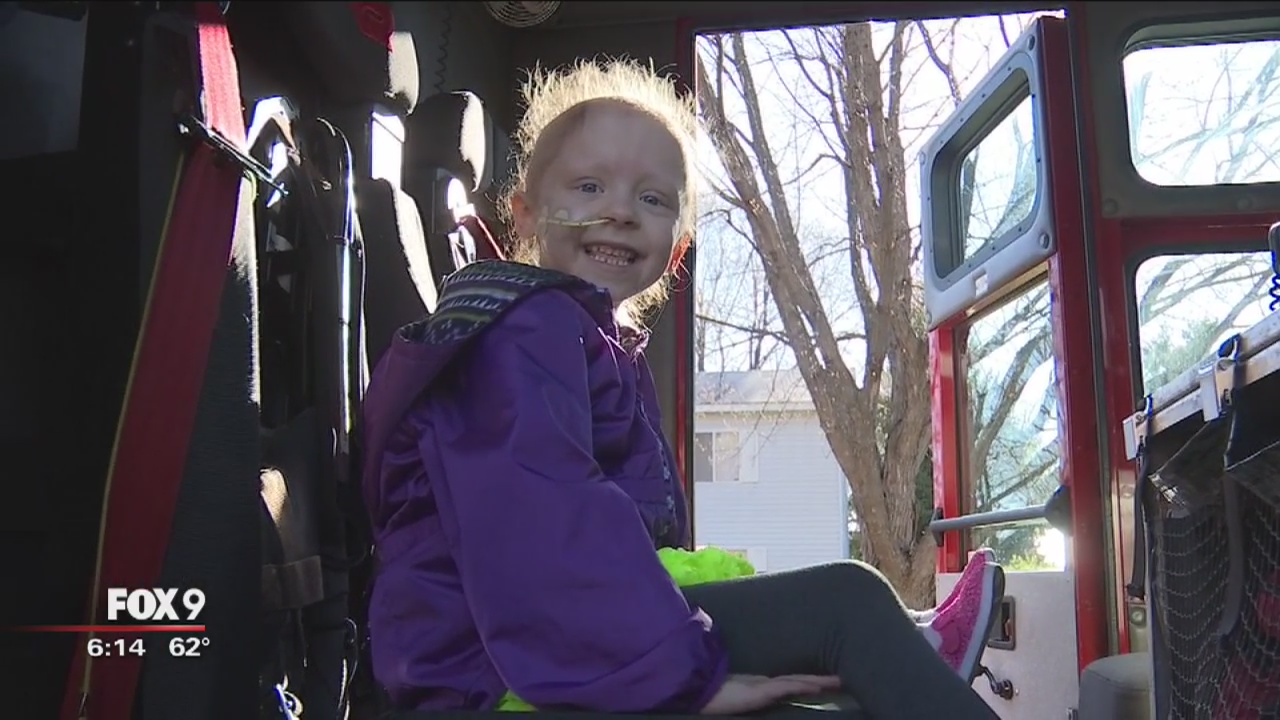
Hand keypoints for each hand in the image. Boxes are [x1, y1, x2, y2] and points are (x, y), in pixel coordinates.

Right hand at [701, 673, 841, 714]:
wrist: (697, 693)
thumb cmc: (713, 697)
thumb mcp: (738, 696)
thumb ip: (751, 694)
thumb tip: (761, 694)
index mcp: (761, 686)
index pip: (790, 683)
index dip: (808, 681)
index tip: (826, 680)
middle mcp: (766, 684)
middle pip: (798, 680)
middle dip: (820, 679)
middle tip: (841, 678)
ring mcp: (763, 686)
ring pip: (797, 682)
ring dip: (818, 682)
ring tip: (838, 681)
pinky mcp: (760, 691)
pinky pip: (785, 688)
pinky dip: (801, 685)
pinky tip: (816, 686)